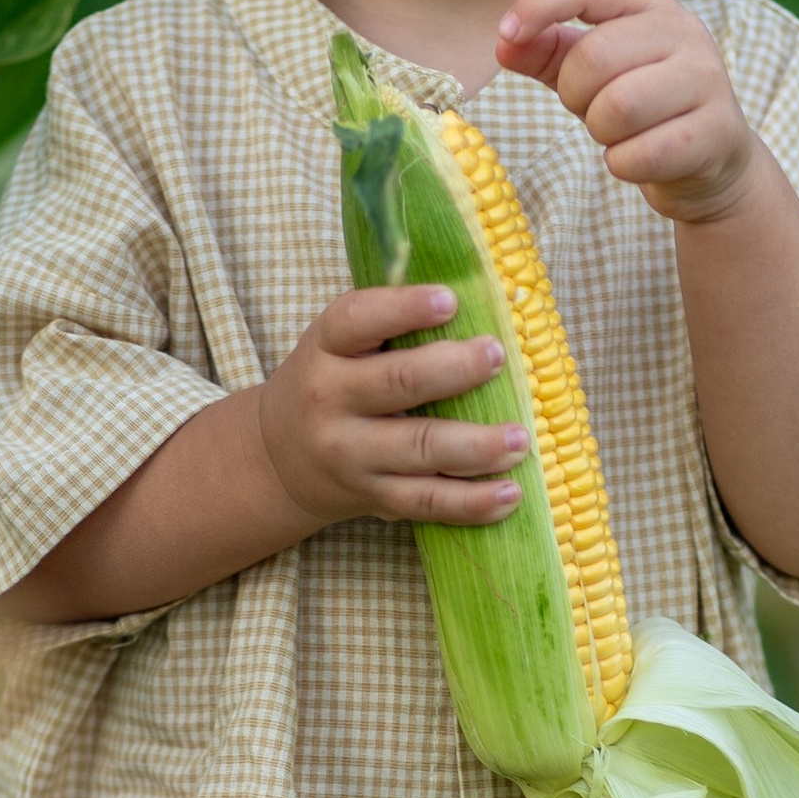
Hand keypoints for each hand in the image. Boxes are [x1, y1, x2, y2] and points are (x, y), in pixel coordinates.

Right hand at [256, 285, 527, 527]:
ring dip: (477, 446)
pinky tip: (511, 493)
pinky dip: (473, 503)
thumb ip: (390, 324)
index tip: (450, 300)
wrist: (278, 457)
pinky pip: (428, 502)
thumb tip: (479, 294)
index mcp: (325, 348)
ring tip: (520, 438)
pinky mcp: (374, 496)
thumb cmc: (332, 382)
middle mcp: (331, 400)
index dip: (404, 308)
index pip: (357, 320)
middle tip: (497, 356)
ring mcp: (352, 455)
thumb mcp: (338, 344)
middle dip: (455, 369)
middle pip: (398, 383)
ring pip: (420, 449)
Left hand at [498, 0, 758, 219]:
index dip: (540, 4)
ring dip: (602, 132)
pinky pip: (638, 155)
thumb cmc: (641, 105)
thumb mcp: (591, 72)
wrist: (712, 160)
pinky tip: (641, 158)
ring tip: (620, 133)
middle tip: (593, 109)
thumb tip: (503, 43)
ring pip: (617, 108)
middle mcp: (684, 31)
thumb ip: (547, 51)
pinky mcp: (715, 132)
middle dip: (575, 95)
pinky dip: (624, 165)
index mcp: (648, 4)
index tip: (506, 34)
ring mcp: (707, 80)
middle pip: (593, 58)